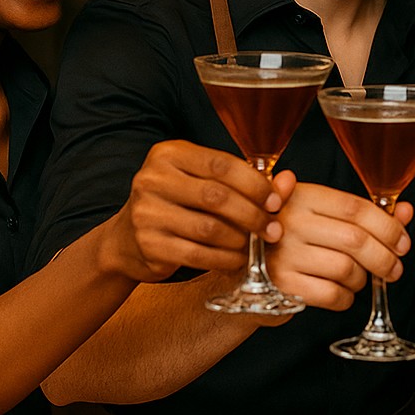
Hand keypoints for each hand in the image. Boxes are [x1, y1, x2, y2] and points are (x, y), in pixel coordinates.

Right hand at [99, 140, 279, 283]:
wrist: (126, 241)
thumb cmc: (175, 206)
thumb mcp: (203, 183)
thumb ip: (245, 181)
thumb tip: (289, 181)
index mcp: (169, 154)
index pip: (221, 164)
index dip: (255, 184)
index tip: (276, 201)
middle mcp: (153, 179)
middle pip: (217, 197)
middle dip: (253, 215)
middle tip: (273, 229)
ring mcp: (147, 212)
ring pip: (210, 229)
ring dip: (241, 240)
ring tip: (255, 245)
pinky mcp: (149, 244)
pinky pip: (198, 254)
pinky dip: (225, 259)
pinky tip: (237, 260)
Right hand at [265, 173, 412, 310]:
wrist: (246, 274)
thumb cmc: (294, 241)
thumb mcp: (323, 217)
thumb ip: (365, 215)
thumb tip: (406, 211)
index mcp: (304, 197)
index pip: (357, 209)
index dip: (388, 226)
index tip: (403, 243)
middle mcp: (290, 222)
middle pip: (356, 240)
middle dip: (385, 258)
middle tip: (395, 269)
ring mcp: (283, 254)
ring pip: (347, 269)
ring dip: (363, 279)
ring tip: (358, 278)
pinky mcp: (281, 285)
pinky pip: (332, 295)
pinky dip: (347, 297)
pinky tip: (343, 292)